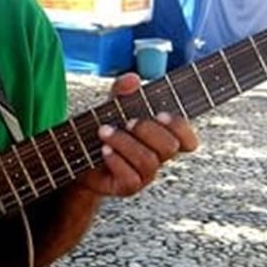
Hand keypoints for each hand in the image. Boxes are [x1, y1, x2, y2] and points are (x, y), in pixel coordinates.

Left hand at [77, 73, 197, 197]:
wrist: (78, 156)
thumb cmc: (105, 128)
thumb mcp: (112, 105)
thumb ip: (122, 91)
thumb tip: (133, 79)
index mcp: (161, 137)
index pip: (187, 139)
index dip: (181, 128)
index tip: (161, 114)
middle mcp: (157, 157)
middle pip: (169, 147)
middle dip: (148, 131)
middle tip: (128, 122)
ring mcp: (144, 174)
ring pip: (148, 161)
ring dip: (125, 143)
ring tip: (104, 132)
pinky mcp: (127, 187)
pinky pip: (131, 178)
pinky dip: (116, 160)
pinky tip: (104, 149)